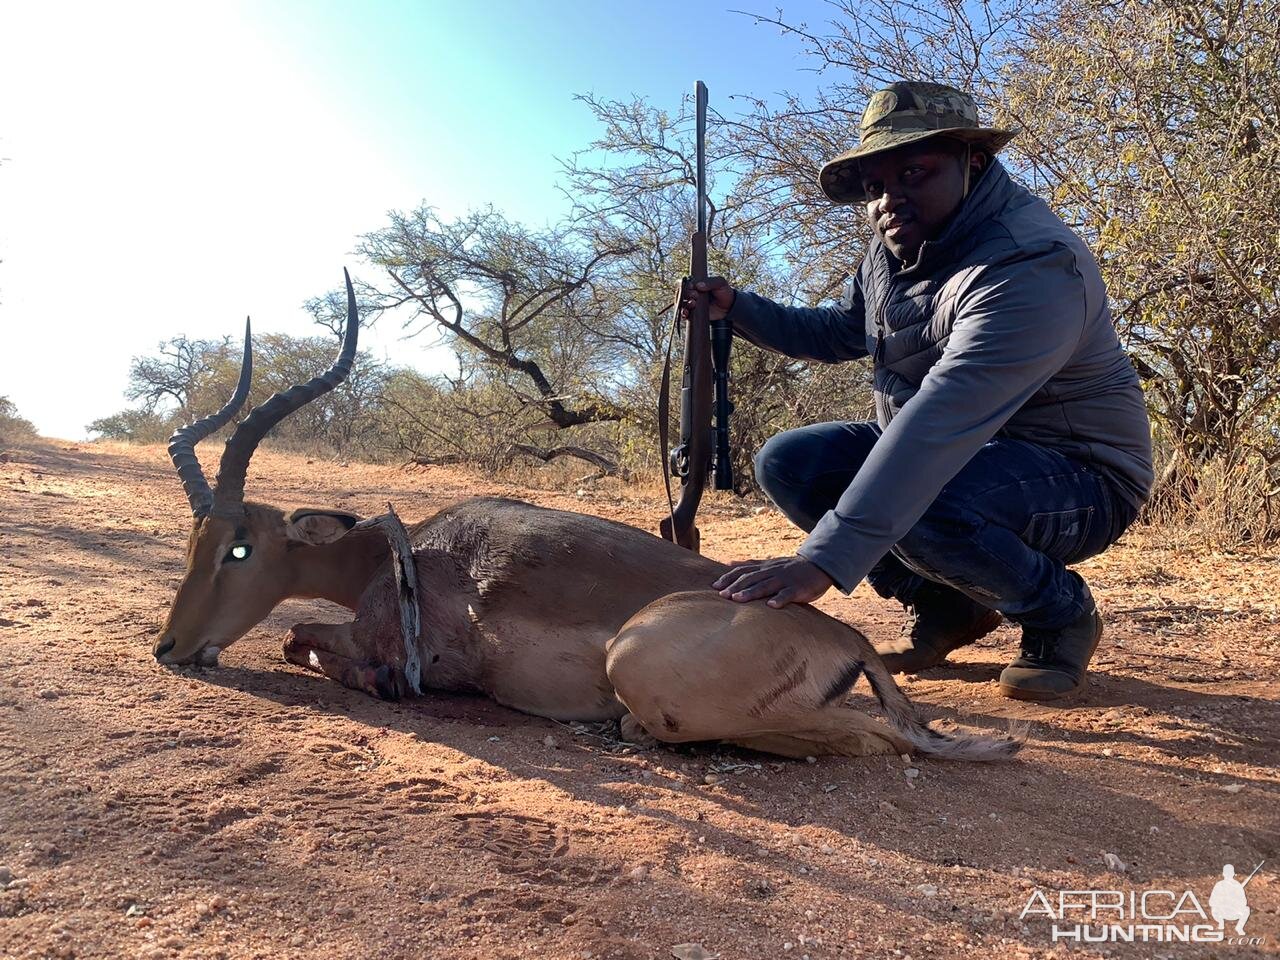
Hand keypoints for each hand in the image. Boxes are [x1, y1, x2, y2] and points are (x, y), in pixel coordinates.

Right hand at [679, 277, 735, 322]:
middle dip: (686, 294)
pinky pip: (684, 314)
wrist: (729, 306)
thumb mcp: (720, 283)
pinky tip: (687, 313)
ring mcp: (691, 303)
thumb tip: (698, 285)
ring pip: (680, 304)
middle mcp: (691, 293)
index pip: (684, 283)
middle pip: (681, 293)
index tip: (693, 288)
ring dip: (684, 304)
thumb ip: (710, 282)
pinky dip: (683, 313)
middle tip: (696, 296)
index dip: (686, 285)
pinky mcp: (693, 313)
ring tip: (693, 304)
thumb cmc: (724, 292)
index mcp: (696, 284)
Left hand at [712, 556, 833, 607]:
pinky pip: (788, 594)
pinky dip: (780, 599)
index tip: (714, 586)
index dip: (728, 578)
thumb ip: (749, 565)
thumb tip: (727, 563)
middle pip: (751, 578)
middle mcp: (772, 572)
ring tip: (737, 599)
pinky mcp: (798, 589)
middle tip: (722, 595)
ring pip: (766, 585)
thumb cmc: (790, 568)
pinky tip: (771, 606)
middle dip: (735, 586)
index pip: (743, 571)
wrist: (818, 566)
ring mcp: (785, 580)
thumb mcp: (769, 563)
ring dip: (751, 592)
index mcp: (764, 567)